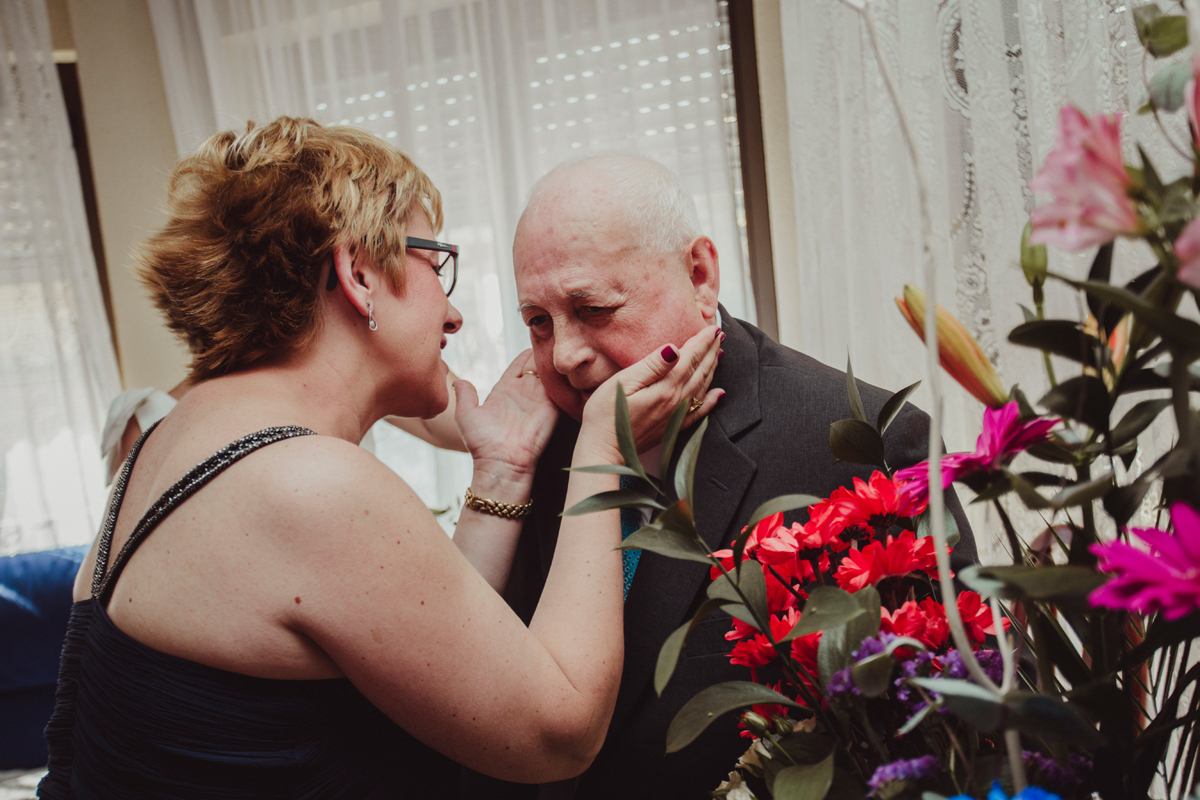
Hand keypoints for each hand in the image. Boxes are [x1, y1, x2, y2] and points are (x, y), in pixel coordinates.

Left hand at [454, 350, 559, 478]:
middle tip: (551, 334)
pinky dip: (562, 372)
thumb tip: (457, 380)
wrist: (501, 463)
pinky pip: (559, 385)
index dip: (526, 353)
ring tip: (560, 340)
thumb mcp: (466, 415)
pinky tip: (563, 357)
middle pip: (537, 364)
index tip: (532, 339)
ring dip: (554, 358)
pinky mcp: (551, 407)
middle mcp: (524, 393)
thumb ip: (465, 395)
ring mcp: (539, 399)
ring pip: (550, 372)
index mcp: (504, 391)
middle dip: (543, 350)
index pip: (519, 365)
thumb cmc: (482, 444)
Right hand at [581, 325, 723, 457]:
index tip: (711, 328)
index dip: (701, 341)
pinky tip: (718, 394)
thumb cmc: (606, 416)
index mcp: (665, 388)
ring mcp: (676, 416)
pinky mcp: (672, 428)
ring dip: (712, 369)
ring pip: (702, 387)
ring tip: (718, 353)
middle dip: (710, 351)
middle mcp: (676, 402)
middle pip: (699, 371)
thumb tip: (674, 349)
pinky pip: (700, 411)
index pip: (689, 358)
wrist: (604, 452)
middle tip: (718, 335)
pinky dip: (712, 400)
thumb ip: (652, 366)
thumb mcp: (623, 383)